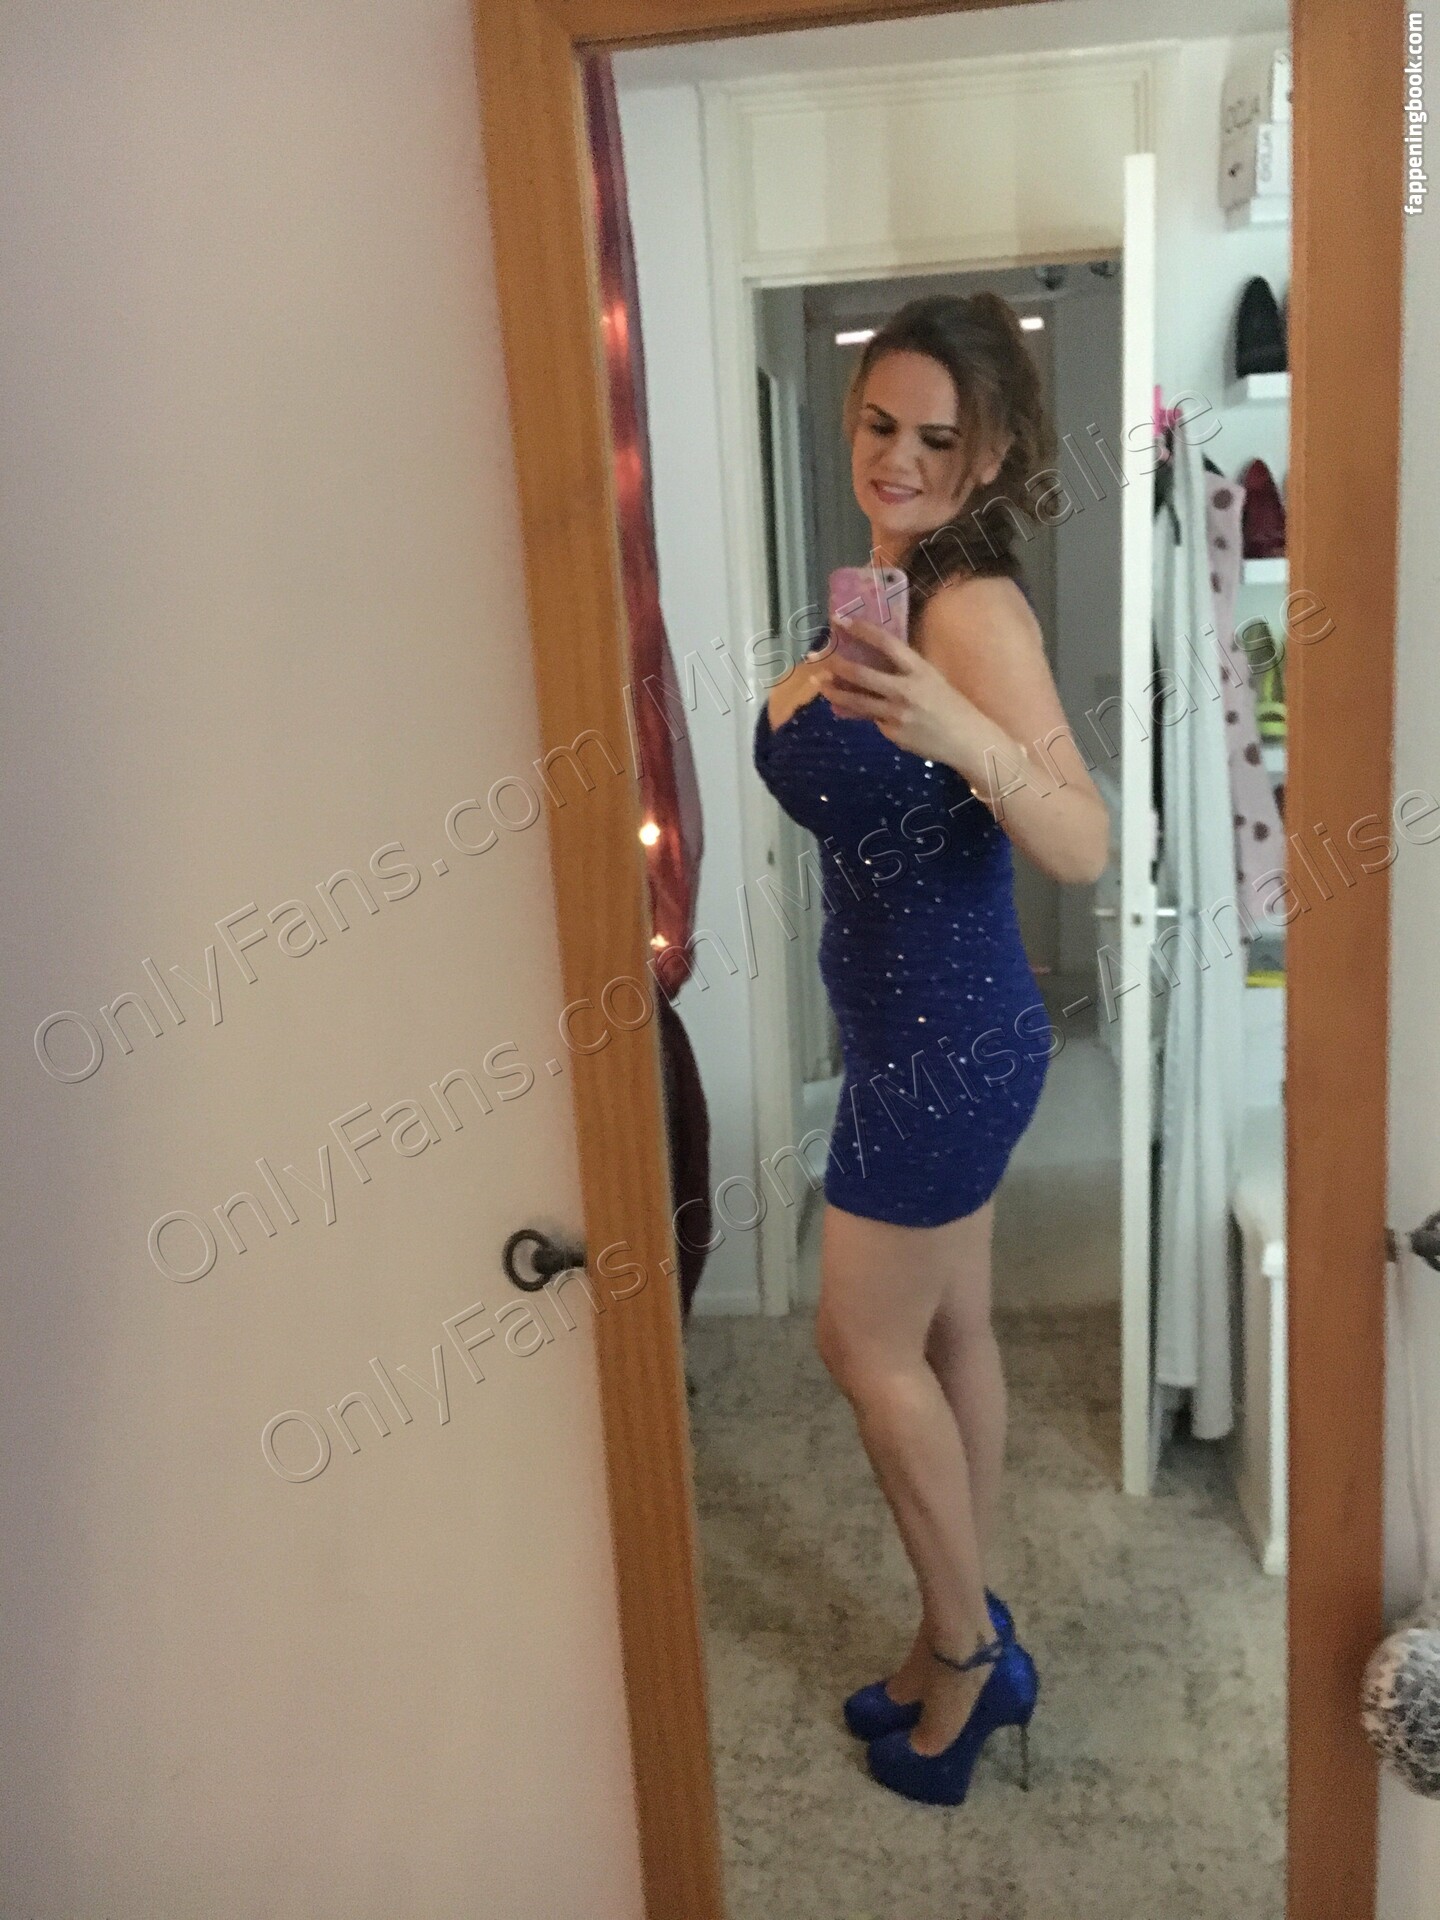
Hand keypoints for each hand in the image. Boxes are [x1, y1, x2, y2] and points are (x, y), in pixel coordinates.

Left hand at [821, 614, 1011, 776]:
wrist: (967, 740)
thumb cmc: (951, 705)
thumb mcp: (932, 678)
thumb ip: (904, 671)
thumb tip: (875, 661)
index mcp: (919, 670)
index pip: (886, 644)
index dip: (862, 630)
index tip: (841, 621)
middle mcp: (906, 690)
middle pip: (863, 675)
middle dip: (839, 666)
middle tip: (822, 660)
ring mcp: (898, 714)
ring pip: (858, 702)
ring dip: (836, 693)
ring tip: (822, 686)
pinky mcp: (893, 734)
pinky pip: (871, 720)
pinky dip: (859, 714)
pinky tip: (847, 709)